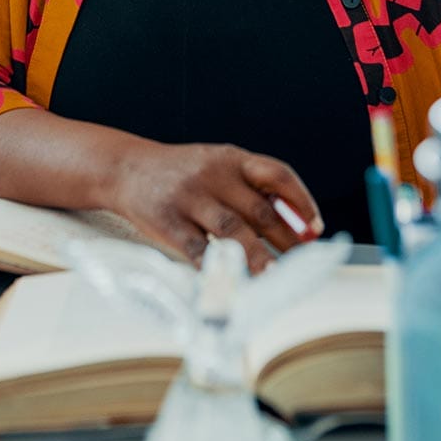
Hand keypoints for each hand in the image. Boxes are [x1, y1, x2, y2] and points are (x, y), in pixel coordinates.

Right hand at [106, 141, 322, 274]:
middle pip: (259, 209)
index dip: (301, 202)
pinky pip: (198, 250)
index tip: (314, 227)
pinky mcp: (168, 221)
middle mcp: (213, 175)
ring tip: (275, 278)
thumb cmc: (180, 173)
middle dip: (286, 239)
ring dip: (259, 258)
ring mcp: (190, 198)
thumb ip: (250, 187)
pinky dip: (217, 269)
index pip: (277, 175)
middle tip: (302, 261)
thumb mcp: (216, 165)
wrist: (126, 168)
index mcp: (231, 158)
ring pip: (234, 232)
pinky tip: (231, 282)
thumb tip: (293, 222)